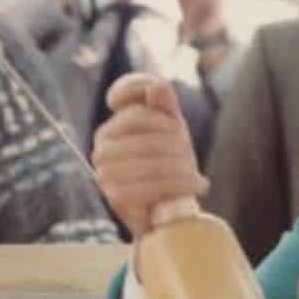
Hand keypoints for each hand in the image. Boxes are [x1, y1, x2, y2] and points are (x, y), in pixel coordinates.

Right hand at [90, 73, 206, 238]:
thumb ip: (165, 105)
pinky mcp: (114, 195)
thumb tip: (156, 86)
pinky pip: (149, 184)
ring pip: (148, 156)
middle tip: (190, 156)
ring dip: (180, 166)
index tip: (171, 118)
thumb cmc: (170, 166)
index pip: (124, 91)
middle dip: (174, 138)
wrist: (165, 211)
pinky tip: (195, 185)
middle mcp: (102, 144)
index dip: (144, 90)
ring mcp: (104, 170)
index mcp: (114, 124)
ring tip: (195, 175)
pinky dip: (178, 185)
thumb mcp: (172, 130)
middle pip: (142, 122)